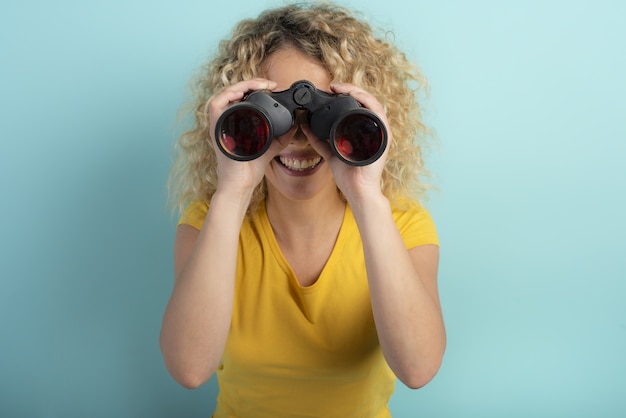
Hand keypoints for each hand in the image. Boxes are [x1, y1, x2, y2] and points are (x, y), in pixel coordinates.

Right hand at [207, 78, 287, 195]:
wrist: (242, 182)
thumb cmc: (251, 167)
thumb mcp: (271, 146)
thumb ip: (282, 135)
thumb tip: (296, 122)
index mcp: (236, 121)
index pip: (243, 96)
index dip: (256, 87)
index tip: (272, 86)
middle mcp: (226, 119)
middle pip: (235, 91)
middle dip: (253, 83)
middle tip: (270, 84)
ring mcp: (220, 123)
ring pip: (226, 93)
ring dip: (243, 85)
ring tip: (260, 85)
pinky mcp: (216, 127)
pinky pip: (216, 104)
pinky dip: (228, 94)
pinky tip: (242, 92)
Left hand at [305, 83, 390, 201]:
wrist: (358, 190)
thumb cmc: (348, 176)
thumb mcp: (329, 152)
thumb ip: (318, 139)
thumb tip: (304, 124)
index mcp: (364, 132)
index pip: (358, 106)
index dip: (346, 94)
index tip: (330, 90)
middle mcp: (374, 129)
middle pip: (365, 101)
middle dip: (350, 89)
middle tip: (333, 86)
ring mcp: (380, 132)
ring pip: (372, 102)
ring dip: (357, 91)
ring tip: (341, 88)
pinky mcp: (384, 135)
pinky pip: (378, 111)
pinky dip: (366, 100)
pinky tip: (354, 95)